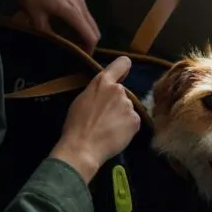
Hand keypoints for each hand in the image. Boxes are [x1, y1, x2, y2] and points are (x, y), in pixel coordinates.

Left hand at [0, 0, 100, 51]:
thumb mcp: (36, 18)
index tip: (82, 59)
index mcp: (72, 11)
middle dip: (89, 42)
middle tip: (76, 52)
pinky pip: (83, 12)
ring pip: (89, 20)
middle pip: (94, 28)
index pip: (90, 35)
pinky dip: (80, 22)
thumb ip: (49, 34)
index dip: (89, 49)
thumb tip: (56, 45)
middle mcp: (80, 4)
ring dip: (84, 32)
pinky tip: (65, 26)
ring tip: (70, 41)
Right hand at [50, 56, 140, 182]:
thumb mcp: (82, 100)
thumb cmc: (76, 125)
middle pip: (122, 94)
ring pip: (127, 109)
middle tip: (104, 118)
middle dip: (116, 103)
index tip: (122, 74)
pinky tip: (116, 135)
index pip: (121, 63)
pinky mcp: (136, 120)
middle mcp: (118, 90)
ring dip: (122, 116)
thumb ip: (97, 92)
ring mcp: (128, 105)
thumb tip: (104, 94)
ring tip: (108, 129)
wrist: (83, 147)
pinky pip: (133, 122)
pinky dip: (127, 128)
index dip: (123, 68)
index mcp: (102, 82)